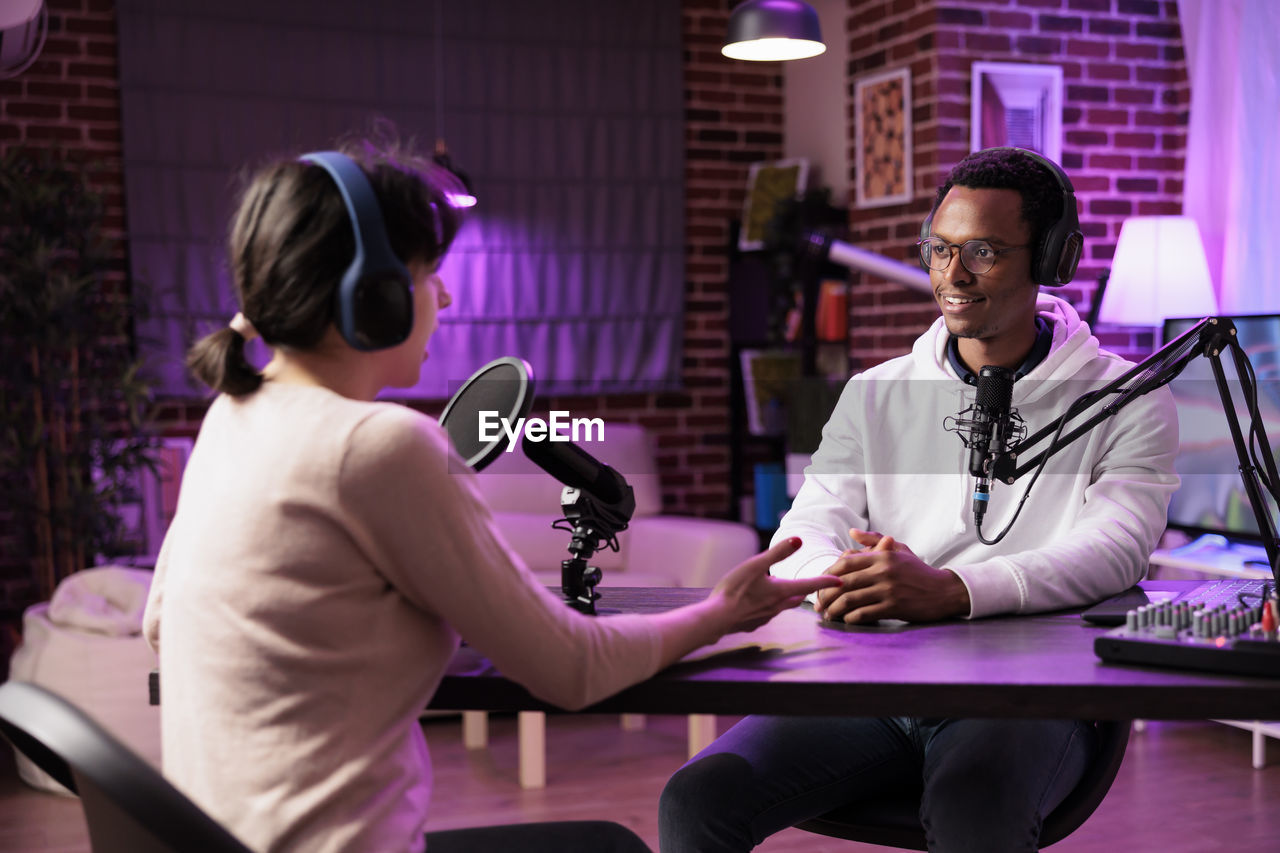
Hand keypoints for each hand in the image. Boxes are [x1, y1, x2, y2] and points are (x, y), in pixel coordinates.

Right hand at [710, 538, 843, 633]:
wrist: (716, 619)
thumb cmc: (734, 589)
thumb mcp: (755, 565)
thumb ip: (777, 553)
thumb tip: (799, 539)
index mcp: (781, 590)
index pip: (809, 585)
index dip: (826, 581)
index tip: (840, 581)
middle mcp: (778, 605)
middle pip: (798, 597)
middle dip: (806, 591)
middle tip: (812, 585)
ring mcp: (766, 616)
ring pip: (783, 606)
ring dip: (787, 598)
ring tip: (784, 591)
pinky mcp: (754, 623)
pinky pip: (767, 613)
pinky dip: (769, 606)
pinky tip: (758, 603)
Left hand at [815, 528, 969, 623]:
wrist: (944, 591)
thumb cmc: (918, 571)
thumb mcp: (899, 550)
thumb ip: (874, 540)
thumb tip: (852, 532)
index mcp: (882, 556)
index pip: (845, 563)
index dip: (828, 575)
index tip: (820, 583)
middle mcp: (884, 571)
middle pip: (843, 583)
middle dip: (826, 594)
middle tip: (818, 603)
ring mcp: (889, 590)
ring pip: (851, 600)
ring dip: (834, 609)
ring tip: (828, 615)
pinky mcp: (894, 607)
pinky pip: (864, 613)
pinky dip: (851, 618)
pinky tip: (846, 620)